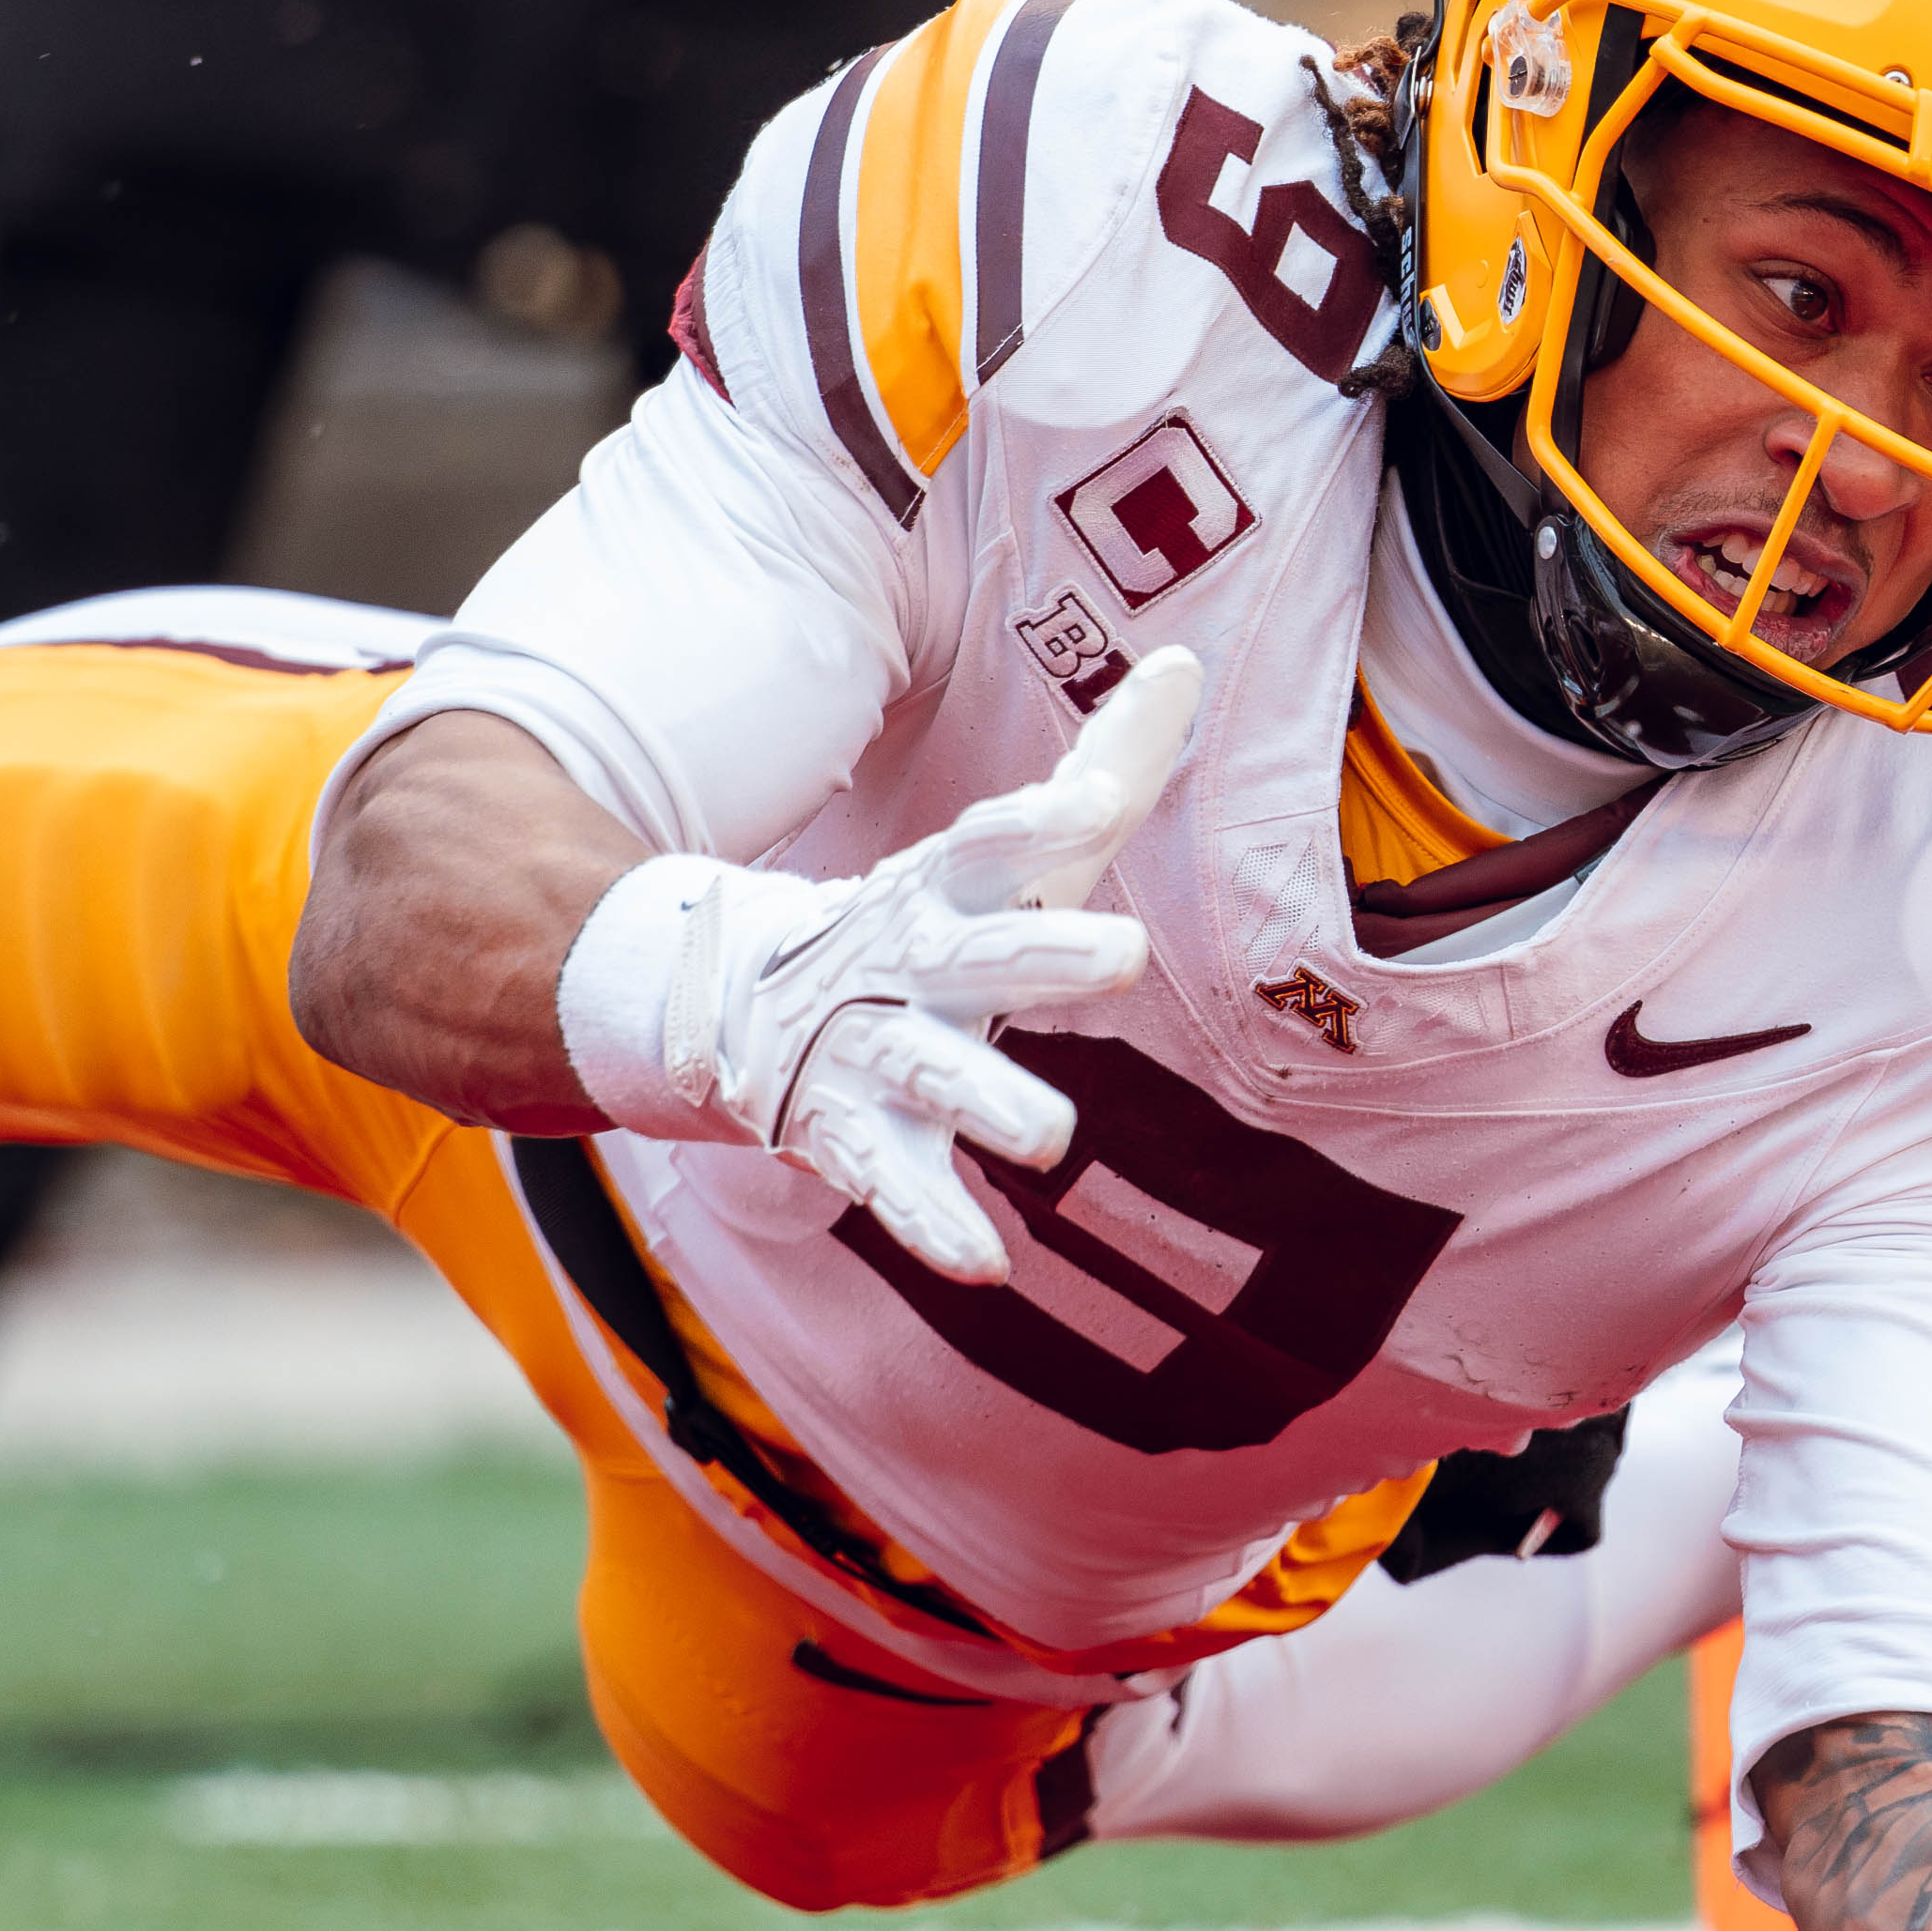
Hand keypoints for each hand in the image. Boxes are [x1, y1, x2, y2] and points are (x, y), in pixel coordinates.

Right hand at [560, 650, 1192, 1282]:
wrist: (744, 1006)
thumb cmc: (931, 922)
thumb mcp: (1012, 851)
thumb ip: (1106, 768)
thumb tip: (1187, 666)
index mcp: (946, 889)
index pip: (991, 842)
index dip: (1038, 822)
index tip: (1096, 803)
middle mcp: (911, 964)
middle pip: (984, 956)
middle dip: (1047, 957)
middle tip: (1122, 956)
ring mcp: (874, 1052)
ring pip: (937, 1079)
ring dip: (994, 1105)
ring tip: (1054, 1137)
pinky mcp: (856, 1139)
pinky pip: (898, 1187)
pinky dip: (937, 1226)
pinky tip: (987, 1264)